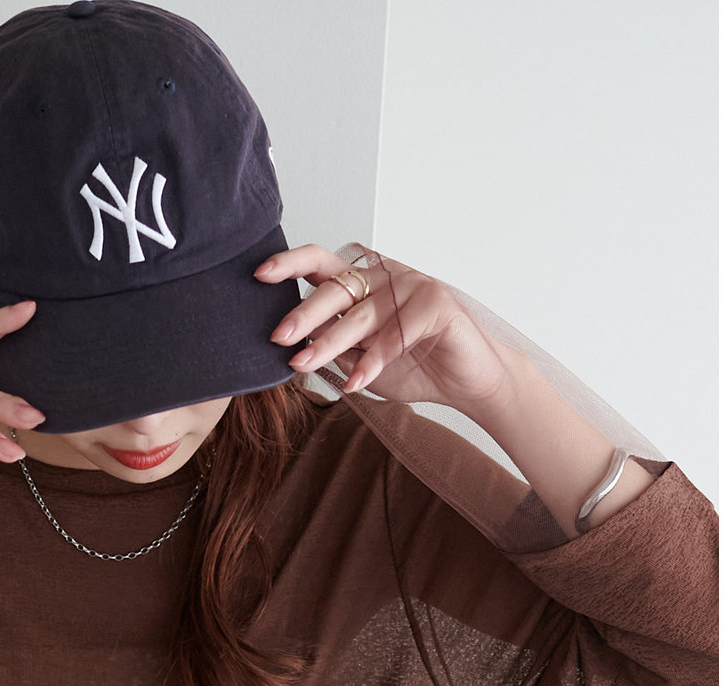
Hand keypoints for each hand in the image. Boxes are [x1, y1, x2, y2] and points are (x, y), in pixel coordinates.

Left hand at [255, 244, 514, 422]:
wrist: (464, 383)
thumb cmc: (411, 367)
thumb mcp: (358, 359)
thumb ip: (331, 346)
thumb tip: (289, 346)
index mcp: (362, 284)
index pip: (321, 265)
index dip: (290, 264)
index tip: (259, 275)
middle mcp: (384, 277)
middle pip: (336, 287)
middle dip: (304, 313)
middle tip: (279, 336)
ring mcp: (412, 286)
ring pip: (362, 314)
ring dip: (329, 342)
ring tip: (303, 364)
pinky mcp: (437, 304)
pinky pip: (396, 333)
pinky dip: (373, 361)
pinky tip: (354, 383)